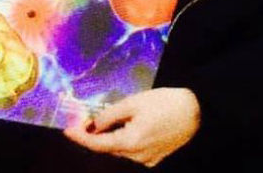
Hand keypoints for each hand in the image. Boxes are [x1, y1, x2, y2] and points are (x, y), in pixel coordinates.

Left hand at [64, 88, 200, 166]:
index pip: (97, 144)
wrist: (196, 111)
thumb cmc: (165, 102)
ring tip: (112, 119)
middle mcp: (136, 157)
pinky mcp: (155, 158)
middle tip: (87, 119)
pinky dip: (126, 140)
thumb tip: (94, 124)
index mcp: (130, 142)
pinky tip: (131, 125)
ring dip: (113, 137)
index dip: (81, 137)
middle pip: (109, 148)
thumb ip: (111, 114)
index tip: (67, 130)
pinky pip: (134, 151)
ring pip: (121, 150)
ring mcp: (147, 160)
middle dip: (97, 135)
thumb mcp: (135, 102)